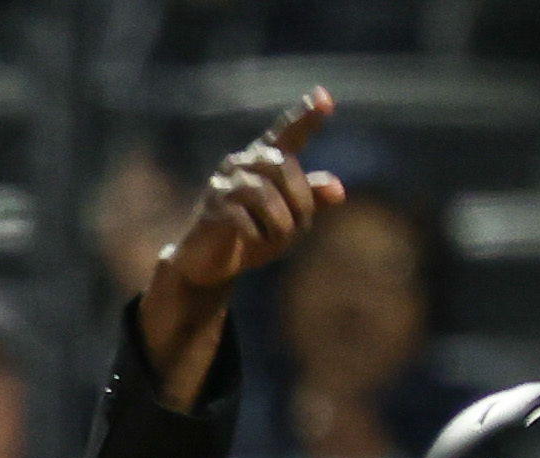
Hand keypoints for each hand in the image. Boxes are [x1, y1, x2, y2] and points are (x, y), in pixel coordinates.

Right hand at [138, 93, 344, 404]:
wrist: (198, 276)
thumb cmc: (241, 247)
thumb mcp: (282, 227)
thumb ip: (309, 202)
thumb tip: (341, 190)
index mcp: (258, 166)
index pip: (284, 135)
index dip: (304, 117)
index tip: (325, 98)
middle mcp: (240, 167)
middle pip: (287, 169)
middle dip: (299, 204)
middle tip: (296, 232)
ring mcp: (224, 186)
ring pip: (271, 193)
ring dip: (283, 224)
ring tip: (275, 245)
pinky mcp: (212, 212)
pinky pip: (249, 216)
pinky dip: (260, 235)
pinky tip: (253, 250)